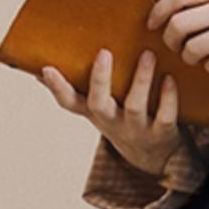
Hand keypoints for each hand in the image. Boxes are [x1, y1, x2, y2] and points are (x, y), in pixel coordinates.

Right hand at [38, 47, 186, 179]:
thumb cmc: (122, 121)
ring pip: (135, 106)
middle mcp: (112, 122)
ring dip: (141, 80)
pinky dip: (168, 97)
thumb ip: (74, 90)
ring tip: (147, 54)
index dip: (57, 88)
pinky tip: (170, 78)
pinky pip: (165, 116)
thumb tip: (39, 70)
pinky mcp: (161, 133)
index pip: (69, 102)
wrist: (154, 156)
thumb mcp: (96, 110)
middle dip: (100, 79)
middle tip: (104, 52)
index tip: (47, 69)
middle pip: (99, 104)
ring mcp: (136, 129)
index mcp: (95, 113)